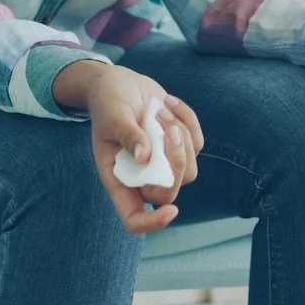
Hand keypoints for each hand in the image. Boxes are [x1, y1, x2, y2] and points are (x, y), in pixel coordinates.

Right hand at [57, 62, 202, 234]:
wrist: (118, 82)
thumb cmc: (108, 101)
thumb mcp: (112, 115)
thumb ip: (128, 134)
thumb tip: (144, 157)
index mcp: (118, 178)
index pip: (134, 218)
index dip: (152, 222)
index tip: (171, 210)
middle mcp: (141, 177)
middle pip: (169, 192)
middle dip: (175, 161)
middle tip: (166, 127)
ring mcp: (163, 164)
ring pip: (189, 170)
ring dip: (181, 136)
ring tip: (160, 109)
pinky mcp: (180, 146)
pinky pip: (197, 144)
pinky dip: (188, 120)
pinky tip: (169, 102)